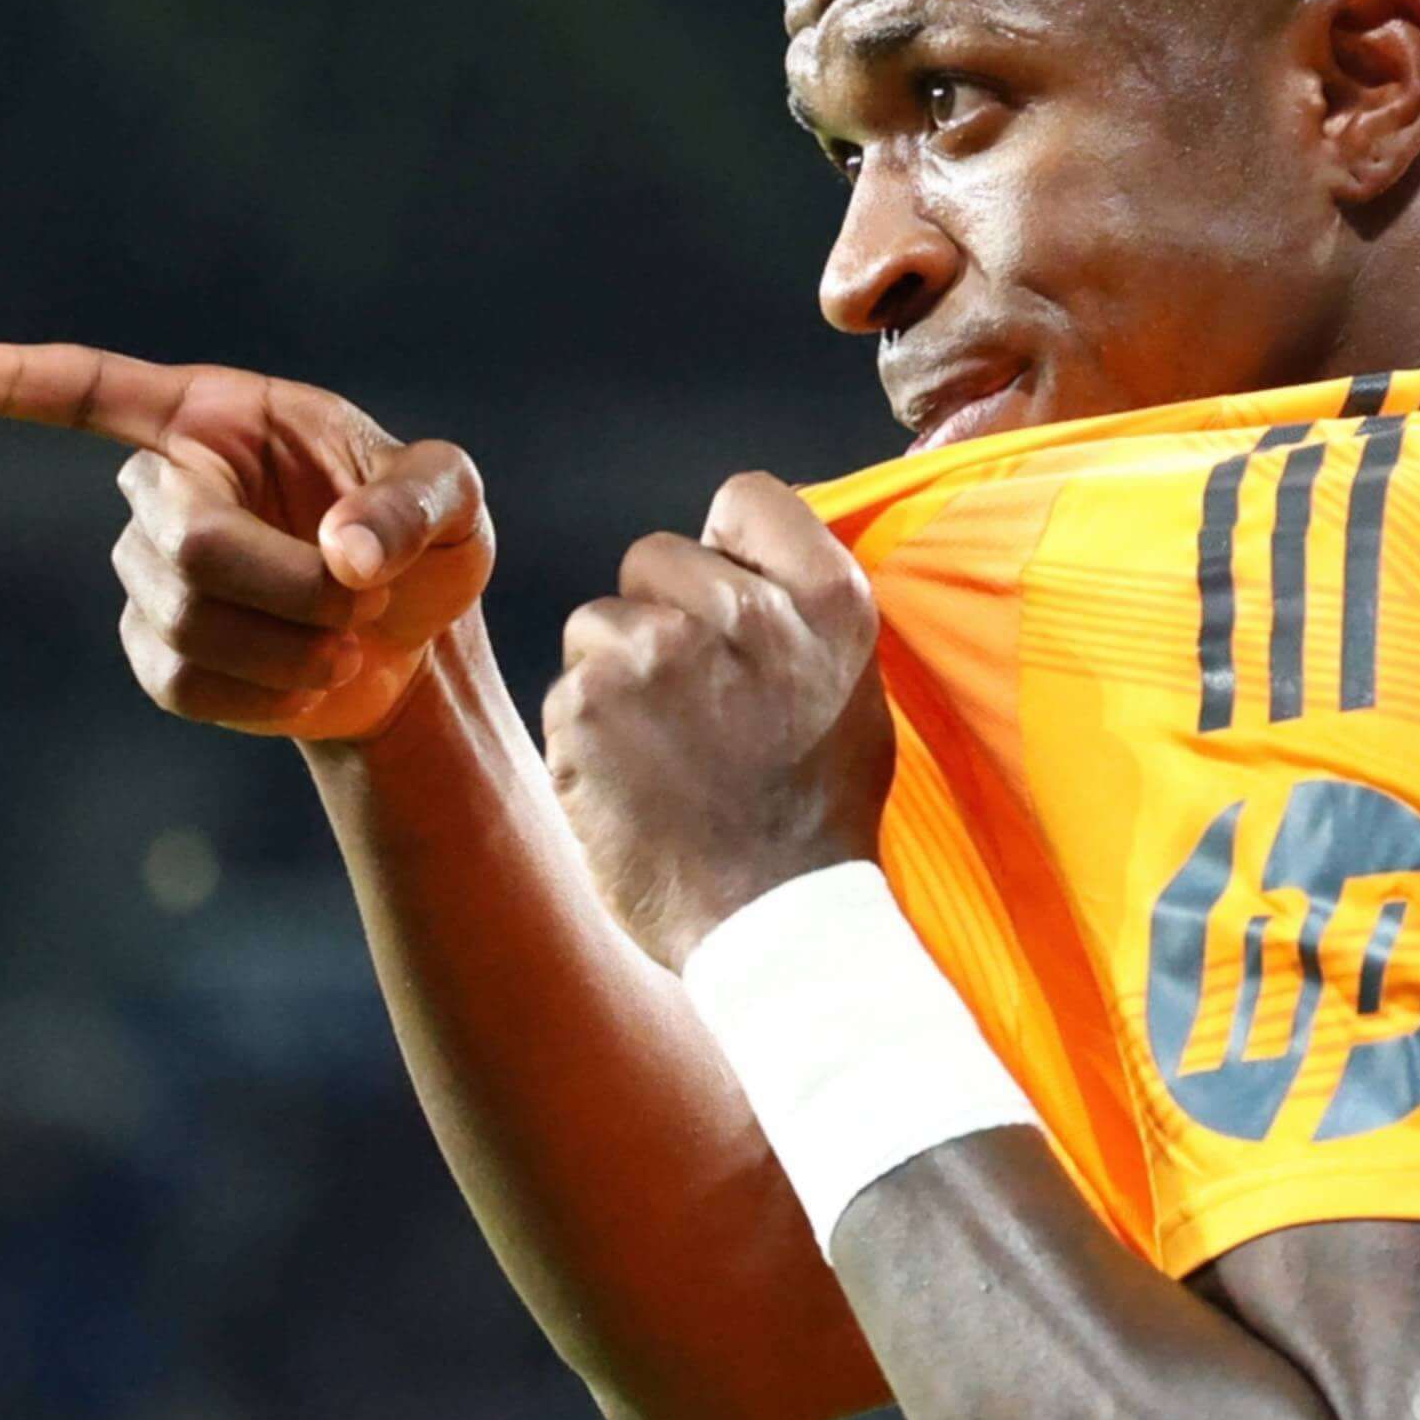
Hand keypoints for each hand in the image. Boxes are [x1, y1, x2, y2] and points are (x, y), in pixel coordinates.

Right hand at [0, 342, 491, 743]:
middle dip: (288, 587)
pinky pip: (185, 684)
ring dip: (293, 647)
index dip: (4, 383)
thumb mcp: (456, 501)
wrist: (410, 643)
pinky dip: (268, 697)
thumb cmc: (422, 542)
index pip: (91, 389)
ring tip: (351, 642)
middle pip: (185, 545)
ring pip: (188, 621)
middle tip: (361, 604)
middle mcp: (164, 488)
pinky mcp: (153, 653)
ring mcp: (146, 575)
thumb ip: (415, 505)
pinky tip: (311, 681)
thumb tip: (346, 552)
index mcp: (218, 419)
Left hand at [545, 475, 897, 964]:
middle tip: (696, 699)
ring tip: (666, 748)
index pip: (747, 496)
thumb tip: (741, 550)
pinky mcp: (587, 704)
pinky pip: (568, 686)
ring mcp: (656, 653)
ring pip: (599, 621)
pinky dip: (588, 731)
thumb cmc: (814, 813)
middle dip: (662, 613)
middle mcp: (742, 611)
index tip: (730, 599)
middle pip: (654, 555)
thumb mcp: (851, 690)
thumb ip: (801, 610)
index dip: (728, 547)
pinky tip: (633, 781)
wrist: (775, 923)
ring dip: (617, 673)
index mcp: (826, 601)